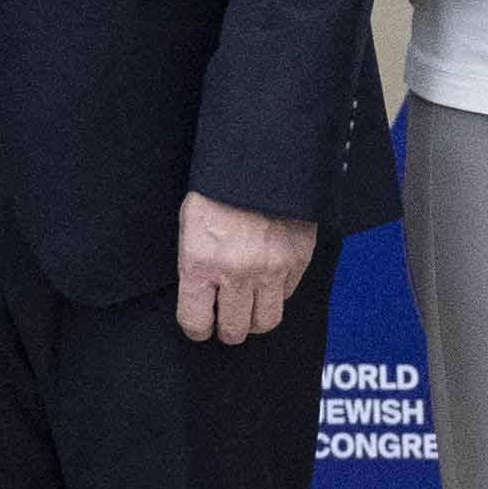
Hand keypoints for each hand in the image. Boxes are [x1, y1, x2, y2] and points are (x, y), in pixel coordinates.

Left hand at [176, 195, 318, 346]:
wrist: (260, 159)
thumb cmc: (217, 189)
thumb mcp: (190, 225)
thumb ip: (195, 266)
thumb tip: (202, 298)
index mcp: (201, 262)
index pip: (195, 321)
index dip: (196, 328)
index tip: (201, 326)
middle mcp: (237, 272)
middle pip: (234, 329)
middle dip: (227, 329)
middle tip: (226, 321)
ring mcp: (271, 268)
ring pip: (266, 321)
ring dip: (254, 320)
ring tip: (249, 308)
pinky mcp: (297, 259)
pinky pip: (287, 294)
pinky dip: (276, 293)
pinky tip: (267, 279)